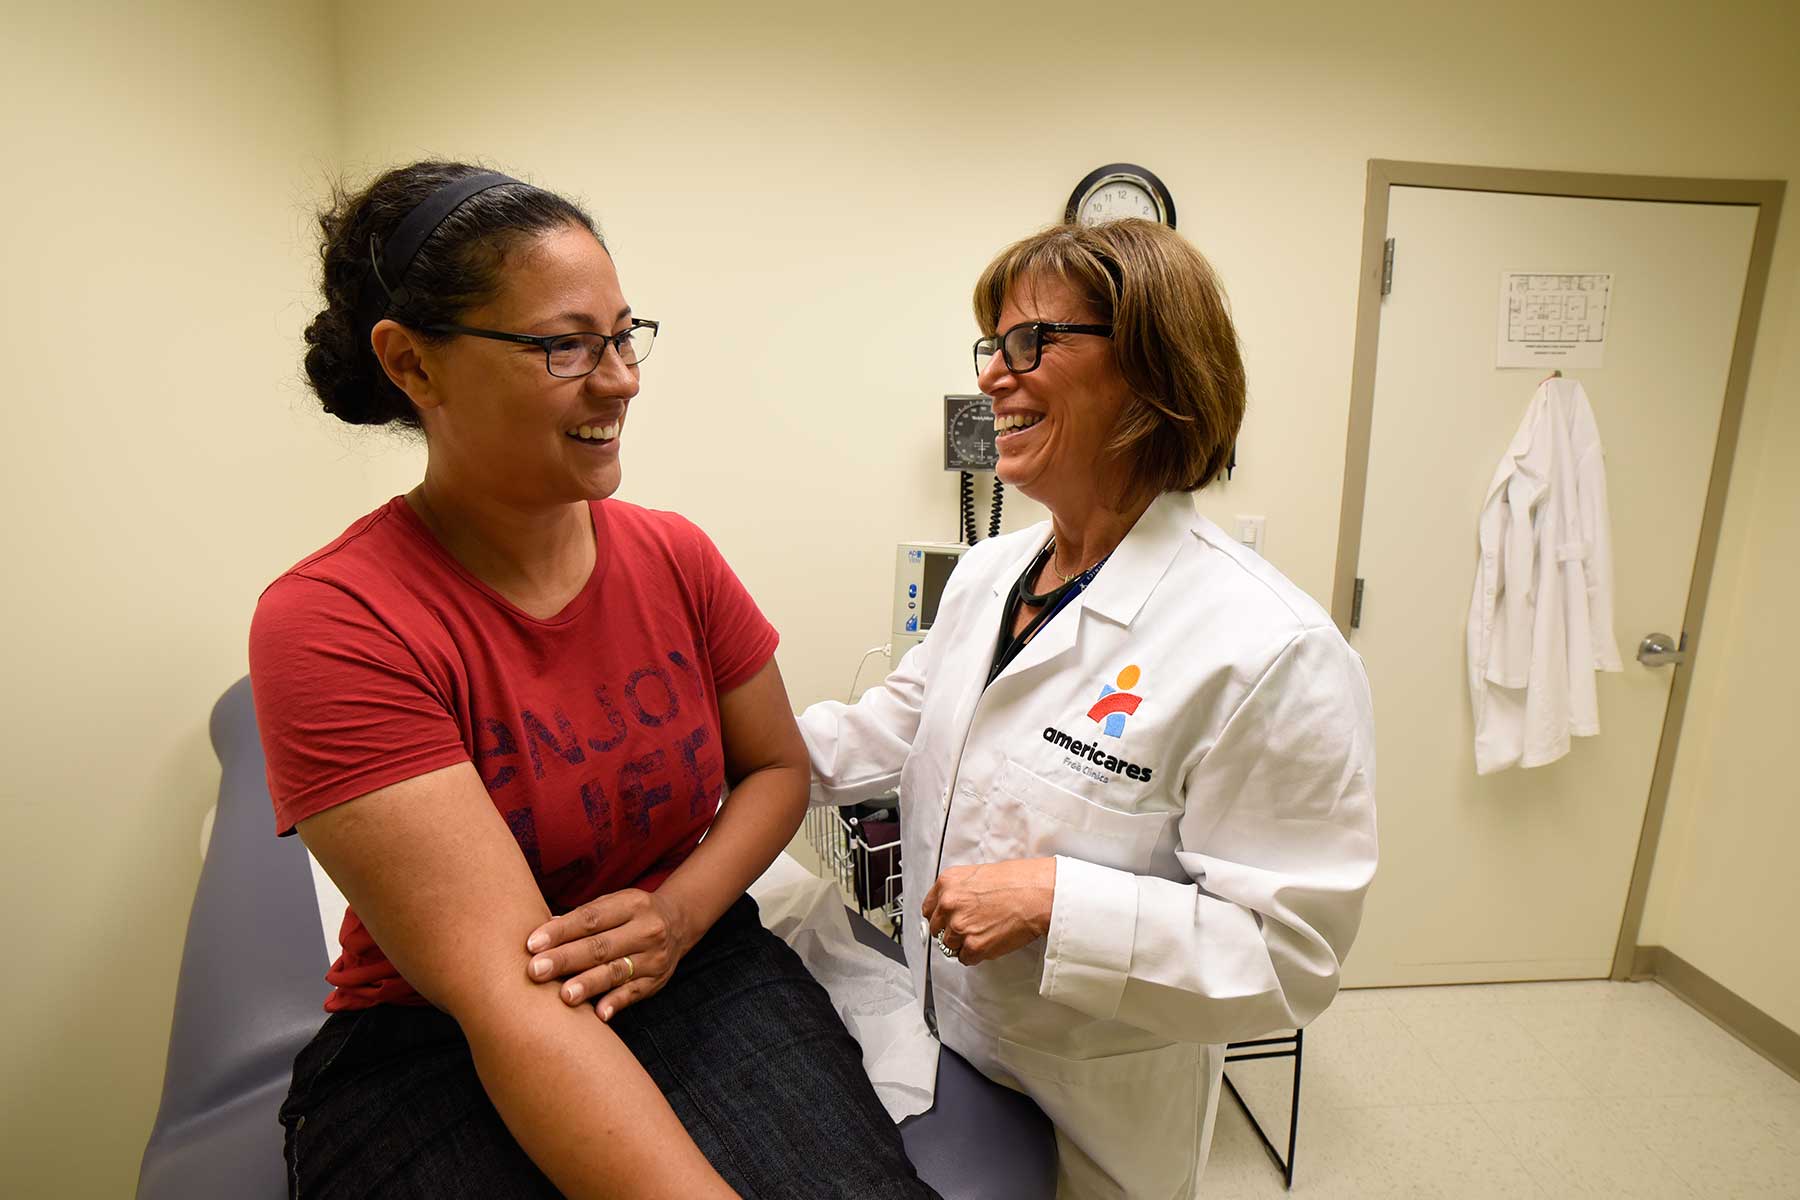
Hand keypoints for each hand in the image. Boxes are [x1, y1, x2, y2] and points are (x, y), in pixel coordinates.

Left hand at [526, 889, 693, 1021]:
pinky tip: (599, 1015)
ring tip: (564, 995)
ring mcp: (653, 957)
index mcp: (631, 904)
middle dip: (566, 959)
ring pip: (616, 972)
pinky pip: (634, 994)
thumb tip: (542, 933)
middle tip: (536, 971)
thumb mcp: (612, 905)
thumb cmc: (630, 915)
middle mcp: (645, 929)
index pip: (591, 918)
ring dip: (589, 984)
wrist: (678, 924)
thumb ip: (581, 918)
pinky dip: (616, 1003)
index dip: (561, 931)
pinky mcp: (656, 981)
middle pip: (600, 946)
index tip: (532, 944)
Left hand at [921, 858, 1056, 966]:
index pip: (929, 909)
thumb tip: (955, 905)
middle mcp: (949, 904)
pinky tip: (989, 942)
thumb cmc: (1019, 881)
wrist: (1038, 894)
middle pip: (937, 929)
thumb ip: (961, 890)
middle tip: (970, 928)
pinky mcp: (974, 946)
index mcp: (948, 883)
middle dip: (951, 931)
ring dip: (964, 944)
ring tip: (984, 933)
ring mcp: (960, 926)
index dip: (940, 917)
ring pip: (950, 945)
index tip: (946, 921)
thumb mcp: (979, 874)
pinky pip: (965, 959)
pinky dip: (976, 955)